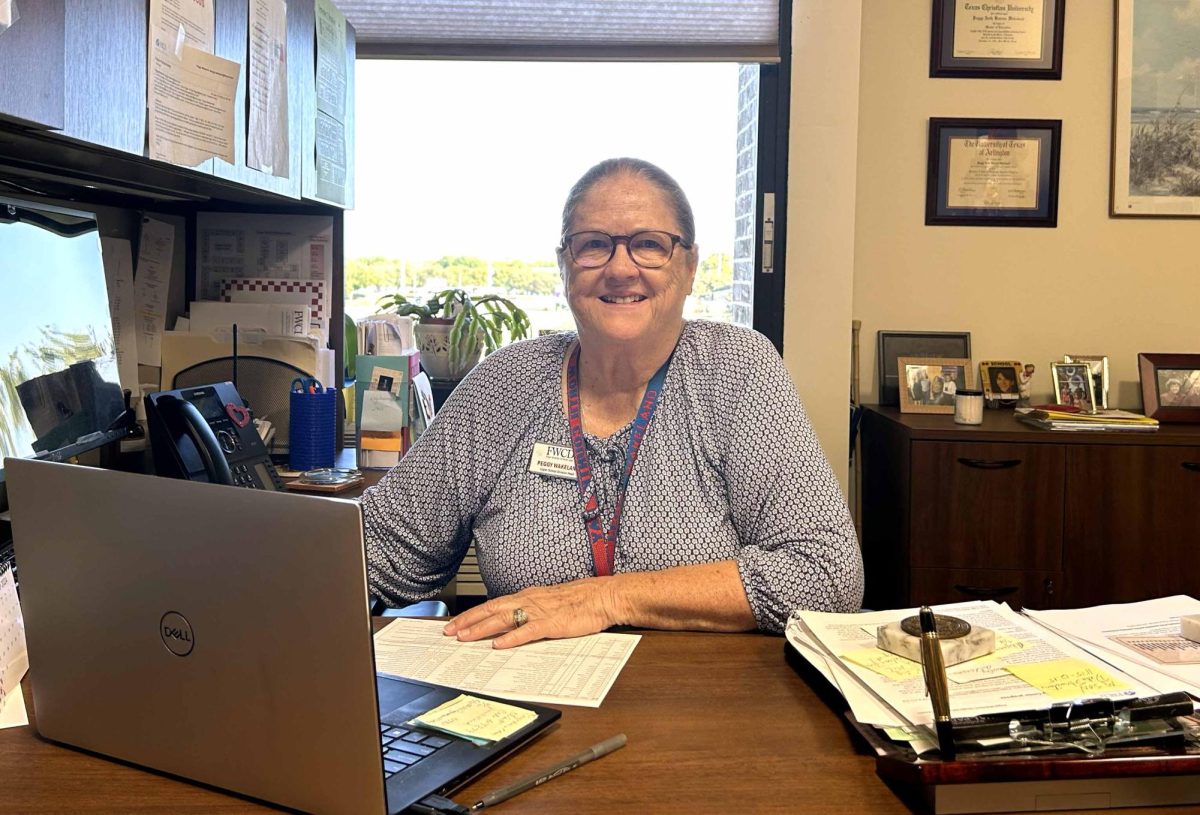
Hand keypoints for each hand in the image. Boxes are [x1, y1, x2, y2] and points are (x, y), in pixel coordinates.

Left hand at [443, 577, 617, 648]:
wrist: (605, 596)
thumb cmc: (582, 600)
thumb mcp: (550, 602)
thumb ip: (531, 611)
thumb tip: (513, 624)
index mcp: (529, 596)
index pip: (494, 604)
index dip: (473, 614)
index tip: (455, 623)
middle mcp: (530, 601)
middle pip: (492, 610)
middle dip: (468, 621)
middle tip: (449, 632)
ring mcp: (540, 611)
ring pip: (504, 619)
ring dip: (482, 628)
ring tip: (464, 637)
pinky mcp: (553, 623)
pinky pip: (528, 631)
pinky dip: (511, 638)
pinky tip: (498, 644)